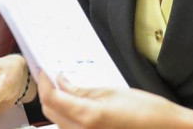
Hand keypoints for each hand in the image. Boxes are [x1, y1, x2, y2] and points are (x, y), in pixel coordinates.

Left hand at [37, 73, 192, 128]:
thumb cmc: (148, 111)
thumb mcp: (113, 92)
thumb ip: (83, 90)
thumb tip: (62, 81)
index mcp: (88, 116)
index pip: (52, 98)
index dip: (44, 82)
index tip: (44, 70)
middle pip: (51, 112)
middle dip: (46, 93)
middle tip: (50, 76)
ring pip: (59, 123)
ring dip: (56, 105)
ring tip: (62, 88)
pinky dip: (67, 116)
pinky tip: (75, 103)